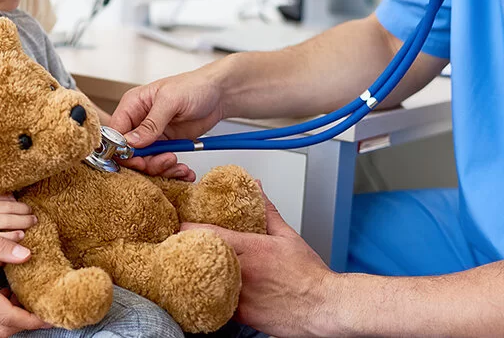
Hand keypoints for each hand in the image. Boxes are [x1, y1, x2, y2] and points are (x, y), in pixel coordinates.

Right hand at [110, 69, 224, 177]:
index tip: (138, 159)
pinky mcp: (166, 145)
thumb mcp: (171, 100)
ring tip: (177, 163)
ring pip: (145, 161)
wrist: (218, 94)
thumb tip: (132, 141)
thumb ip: (151, 122)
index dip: (122, 149)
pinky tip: (183, 170)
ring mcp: (153, 135)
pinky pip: (162, 163)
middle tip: (164, 161)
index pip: (115, 132)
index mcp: (133, 105)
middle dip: (145, 162)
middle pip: (129, 152)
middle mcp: (139, 122)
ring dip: (161, 168)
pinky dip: (172, 170)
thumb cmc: (194, 86)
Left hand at [181, 192, 338, 335]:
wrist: (324, 306)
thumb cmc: (308, 274)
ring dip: (199, 276)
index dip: (187, 229)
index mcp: (249, 248)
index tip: (178, 226)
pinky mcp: (241, 316)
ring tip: (194, 270)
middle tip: (180, 247)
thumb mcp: (287, 236)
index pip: (206, 233)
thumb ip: (267, 211)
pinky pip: (218, 304)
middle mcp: (240, 271)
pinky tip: (214, 293)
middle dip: (189, 252)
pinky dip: (214, 297)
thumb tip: (257, 188)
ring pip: (205, 283)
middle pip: (199, 258)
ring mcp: (239, 295)